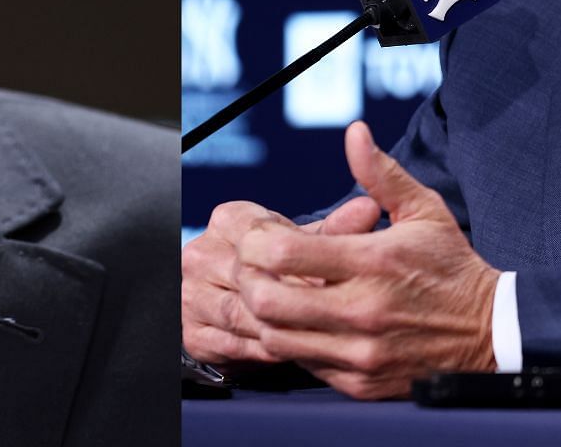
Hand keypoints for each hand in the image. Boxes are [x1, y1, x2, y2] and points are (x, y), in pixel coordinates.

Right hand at [182, 196, 382, 366]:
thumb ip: (335, 229)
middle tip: (331, 308)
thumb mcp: (305, 241)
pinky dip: (265, 349)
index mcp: (227, 221)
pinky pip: (233, 344)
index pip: (260, 234)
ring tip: (317, 330)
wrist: (237, 300)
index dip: (297, 257)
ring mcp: (192, 296)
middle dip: (293, 294)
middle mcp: (200, 255)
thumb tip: (368, 211)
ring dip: (280, 325)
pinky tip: (294, 348)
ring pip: (240, 312)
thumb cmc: (280, 265)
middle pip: (249, 276)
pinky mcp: (194, 334)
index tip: (330, 273)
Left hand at [234, 121, 499, 398]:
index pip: (285, 254)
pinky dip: (291, 341)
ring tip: (274, 292)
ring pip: (276, 338)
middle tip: (253, 266)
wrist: (492, 334)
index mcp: (374, 261)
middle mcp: (363, 310)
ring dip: (263, 314)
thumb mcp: (423, 210)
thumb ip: (381, 173)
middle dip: (247, 279)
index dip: (256, 242)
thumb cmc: (451, 266)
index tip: (260, 235)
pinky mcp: (360, 383)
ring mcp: (360, 352)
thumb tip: (354, 132)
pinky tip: (301, 321)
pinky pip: (303, 363)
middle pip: (268, 301)